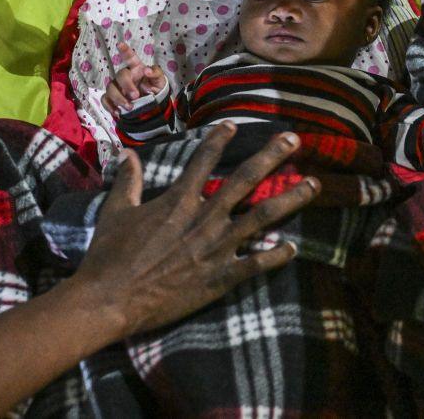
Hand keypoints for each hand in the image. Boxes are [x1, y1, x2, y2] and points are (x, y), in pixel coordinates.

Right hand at [72, 122, 318, 338]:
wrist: (111, 299)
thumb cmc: (110, 255)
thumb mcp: (116, 211)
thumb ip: (127, 181)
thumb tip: (127, 154)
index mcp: (179, 200)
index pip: (204, 160)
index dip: (219, 139)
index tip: (233, 124)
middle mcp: (204, 217)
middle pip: (246, 180)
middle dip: (272, 157)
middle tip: (294, 140)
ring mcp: (216, 247)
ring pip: (263, 217)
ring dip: (290, 199)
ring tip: (314, 186)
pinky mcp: (221, 276)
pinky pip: (256, 264)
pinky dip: (276, 256)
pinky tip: (293, 248)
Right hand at [102, 42, 167, 114]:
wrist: (152, 106)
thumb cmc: (155, 88)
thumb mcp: (161, 81)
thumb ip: (156, 73)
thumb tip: (147, 71)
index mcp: (137, 68)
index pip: (131, 57)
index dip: (126, 51)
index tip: (120, 44)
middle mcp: (126, 76)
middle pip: (120, 75)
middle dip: (127, 85)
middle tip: (136, 96)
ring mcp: (117, 87)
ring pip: (110, 88)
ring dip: (118, 98)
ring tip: (130, 107)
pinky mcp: (112, 99)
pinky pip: (105, 100)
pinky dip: (109, 106)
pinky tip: (117, 112)